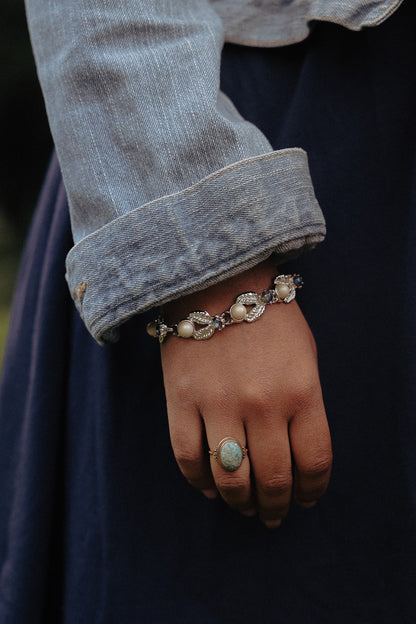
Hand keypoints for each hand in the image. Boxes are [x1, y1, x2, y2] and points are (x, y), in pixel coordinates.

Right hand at [160, 260, 331, 528]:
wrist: (217, 281)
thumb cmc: (269, 318)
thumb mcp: (306, 356)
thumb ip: (306, 406)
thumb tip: (295, 455)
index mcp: (302, 392)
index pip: (314, 462)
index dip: (312, 491)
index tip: (306, 500)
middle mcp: (262, 405)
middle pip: (272, 479)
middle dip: (275, 506)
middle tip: (272, 514)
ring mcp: (218, 405)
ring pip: (230, 478)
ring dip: (239, 502)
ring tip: (243, 507)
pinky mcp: (181, 401)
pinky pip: (187, 458)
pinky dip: (199, 482)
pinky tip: (210, 487)